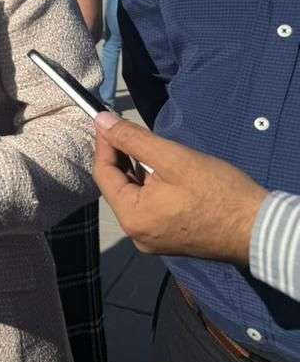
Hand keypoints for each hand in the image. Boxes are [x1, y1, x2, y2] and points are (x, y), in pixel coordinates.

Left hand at [94, 111, 266, 263]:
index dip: (105, 144)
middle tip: (128, 131)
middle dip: (122, 157)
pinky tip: (161, 172)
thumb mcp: (173, 158)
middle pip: (118, 186)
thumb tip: (102, 121)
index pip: (104, 174)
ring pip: (134, 196)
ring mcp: (153, 240)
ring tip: (148, 148)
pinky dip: (151, 187)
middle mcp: (137, 234)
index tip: (106, 121)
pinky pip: (150, 208)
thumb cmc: (219, 192)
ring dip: (137, 171)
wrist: (260, 228)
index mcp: (132, 218)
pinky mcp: (169, 240)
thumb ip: (133, 139)